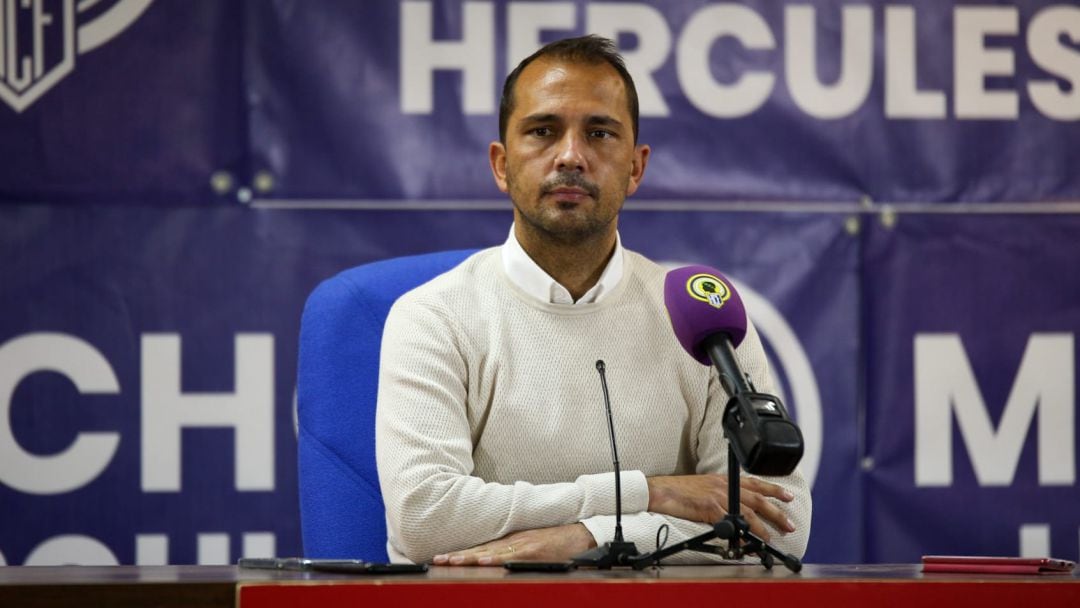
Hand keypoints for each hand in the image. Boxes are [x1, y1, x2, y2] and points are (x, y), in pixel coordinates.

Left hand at [432, 523, 595, 565]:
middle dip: (459, 555)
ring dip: (471, 557)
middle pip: (481, 548)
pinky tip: (484, 561)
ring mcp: (523, 545)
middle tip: (438, 559)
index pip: (481, 547)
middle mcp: (514, 540)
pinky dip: (497, 558)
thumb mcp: (532, 542)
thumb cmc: (558, 540)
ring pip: (492, 552)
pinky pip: (512, 555)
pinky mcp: (534, 550)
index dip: (462, 553)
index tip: (443, 557)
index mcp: (511, 540)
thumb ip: (514, 550)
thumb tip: (493, 560)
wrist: (582, 534)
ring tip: (452, 561)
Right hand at [646, 474, 795, 539]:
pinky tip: (747, 542)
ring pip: (748, 512)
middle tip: (789, 524)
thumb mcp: (703, 486)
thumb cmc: (677, 490)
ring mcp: (718, 497)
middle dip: (776, 511)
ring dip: (762, 527)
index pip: (754, 483)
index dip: (772, 489)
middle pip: (757, 499)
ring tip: (771, 538)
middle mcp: (724, 486)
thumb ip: (719, 493)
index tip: (788, 496)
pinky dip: (741, 534)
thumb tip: (731, 507)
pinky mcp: (709, 508)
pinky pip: (731, 522)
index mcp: (723, 479)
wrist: (660, 490)